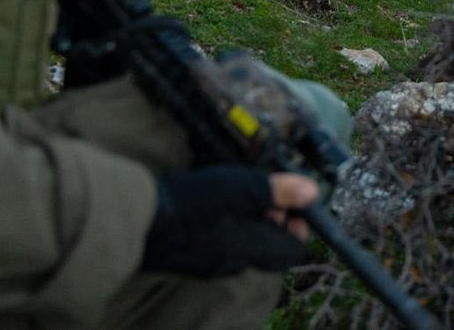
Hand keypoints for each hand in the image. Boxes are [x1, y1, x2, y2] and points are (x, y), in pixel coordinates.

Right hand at [142, 164, 318, 275]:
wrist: (142, 222)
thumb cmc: (196, 204)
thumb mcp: (246, 188)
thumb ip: (281, 192)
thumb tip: (312, 192)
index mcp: (254, 249)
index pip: (293, 250)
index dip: (299, 224)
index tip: (292, 202)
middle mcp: (235, 264)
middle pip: (268, 248)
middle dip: (273, 220)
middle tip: (263, 195)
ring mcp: (210, 265)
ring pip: (242, 246)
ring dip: (248, 222)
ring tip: (237, 195)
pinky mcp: (189, 259)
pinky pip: (218, 246)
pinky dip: (224, 228)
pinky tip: (212, 207)